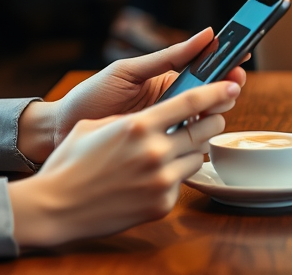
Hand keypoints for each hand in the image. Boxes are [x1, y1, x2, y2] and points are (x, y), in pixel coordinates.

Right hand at [9, 81, 239, 247]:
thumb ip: (130, 121)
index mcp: (138, 125)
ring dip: (189, 150)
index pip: (190, 102)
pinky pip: (180, 183)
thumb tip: (153, 119)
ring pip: (196, 157)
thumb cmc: (70, 161)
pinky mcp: (163, 204)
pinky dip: (171, 176)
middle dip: (210, 121)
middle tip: (207, 118)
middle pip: (204, 130)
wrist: (59, 205)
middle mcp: (155, 151)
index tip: (232, 85)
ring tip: (169, 149)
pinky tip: (148, 177)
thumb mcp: (96, 126)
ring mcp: (161, 180)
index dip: (216, 91)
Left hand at [18, 27, 246, 163]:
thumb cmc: (92, 95)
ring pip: (206, 122)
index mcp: (166, 80)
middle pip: (213, 97)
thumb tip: (206, 34)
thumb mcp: (129, 71)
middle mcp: (171, 104)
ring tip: (212, 105)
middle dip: (225, 88)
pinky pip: (190, 146)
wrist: (64, 128)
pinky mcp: (163, 149)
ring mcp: (168, 127)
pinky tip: (198, 135)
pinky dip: (199, 140)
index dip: (226, 62)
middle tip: (231, 84)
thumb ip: (166, 57)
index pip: (205, 70)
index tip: (241, 54)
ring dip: (214, 113)